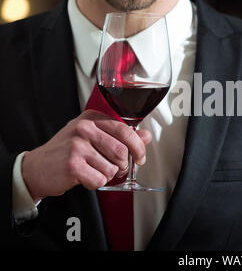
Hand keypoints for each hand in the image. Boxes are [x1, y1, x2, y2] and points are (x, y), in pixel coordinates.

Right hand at [21, 110, 151, 201]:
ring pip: (112, 167)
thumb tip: (145, 136)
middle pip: (121, 150)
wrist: (36, 168)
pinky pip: (100, 179)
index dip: (138, 147)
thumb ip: (119, 136)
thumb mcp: (93, 137)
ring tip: (94, 171)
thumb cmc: (66, 152)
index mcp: (92, 118)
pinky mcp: (72, 164)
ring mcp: (77, 145)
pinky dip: (96, 183)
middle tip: (116, 169)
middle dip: (123, 165)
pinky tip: (85, 178)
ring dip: (108, 175)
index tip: (140, 157)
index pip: (126, 130)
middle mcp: (84, 128)